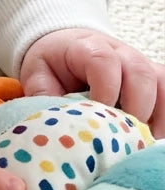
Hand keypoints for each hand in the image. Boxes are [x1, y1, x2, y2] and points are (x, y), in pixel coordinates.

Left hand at [20, 28, 164, 138]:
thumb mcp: (37, 75)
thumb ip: (42, 96)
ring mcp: (140, 64)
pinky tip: (151, 139)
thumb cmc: (53, 65)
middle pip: (140, 72)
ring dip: (157, 115)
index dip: (105, 89)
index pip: (104, 61)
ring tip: (141, 142)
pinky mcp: (153, 79)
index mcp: (87, 47)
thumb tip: (51, 125)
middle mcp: (120, 52)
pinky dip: (164, 118)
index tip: (98, 116)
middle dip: (135, 107)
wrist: (66, 48)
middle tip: (123, 137)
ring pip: (161, 83)